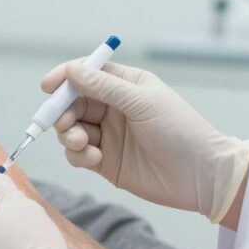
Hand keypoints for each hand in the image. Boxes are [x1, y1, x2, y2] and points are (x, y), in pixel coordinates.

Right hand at [41, 60, 248, 222]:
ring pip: (70, 129)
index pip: (86, 74)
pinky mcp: (105, 161)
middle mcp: (114, 108)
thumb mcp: (141, 102)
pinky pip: (77, 154)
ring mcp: (108, 135)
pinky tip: (94, 158)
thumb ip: (104, 87)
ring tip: (81, 143)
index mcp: (125, 85)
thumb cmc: (180, 131)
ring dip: (69, 135)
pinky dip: (78, 155)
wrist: (201, 176)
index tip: (48, 87)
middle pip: (72, 103)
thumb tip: (71, 71)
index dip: (65, 77)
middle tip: (63, 123)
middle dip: (62, 112)